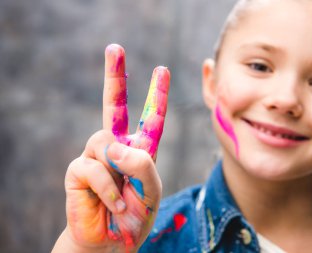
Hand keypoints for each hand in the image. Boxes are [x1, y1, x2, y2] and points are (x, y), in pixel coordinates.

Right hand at [53, 44, 169, 252]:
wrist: (110, 244)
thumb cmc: (134, 218)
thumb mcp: (151, 192)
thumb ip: (144, 167)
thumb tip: (118, 145)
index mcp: (140, 151)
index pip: (150, 118)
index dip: (156, 95)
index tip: (161, 70)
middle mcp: (117, 148)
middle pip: (114, 106)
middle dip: (114, 76)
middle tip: (114, 47)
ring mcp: (96, 156)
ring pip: (105, 141)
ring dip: (118, 171)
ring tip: (121, 197)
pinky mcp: (78, 169)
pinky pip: (94, 166)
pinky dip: (107, 188)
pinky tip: (111, 203)